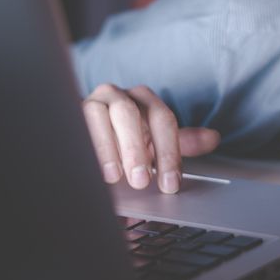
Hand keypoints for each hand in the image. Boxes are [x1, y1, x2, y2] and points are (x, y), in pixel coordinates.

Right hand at [81, 83, 220, 193]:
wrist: (88, 133)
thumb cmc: (127, 139)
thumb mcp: (155, 142)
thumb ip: (181, 141)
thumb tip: (213, 138)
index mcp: (144, 99)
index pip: (162, 119)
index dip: (168, 152)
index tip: (170, 184)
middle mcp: (117, 95)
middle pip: (128, 114)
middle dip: (136, 149)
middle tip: (141, 181)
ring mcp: (89, 102)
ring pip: (97, 116)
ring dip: (106, 148)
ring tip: (113, 177)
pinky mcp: (66, 115)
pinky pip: (72, 126)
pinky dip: (80, 147)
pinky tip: (86, 168)